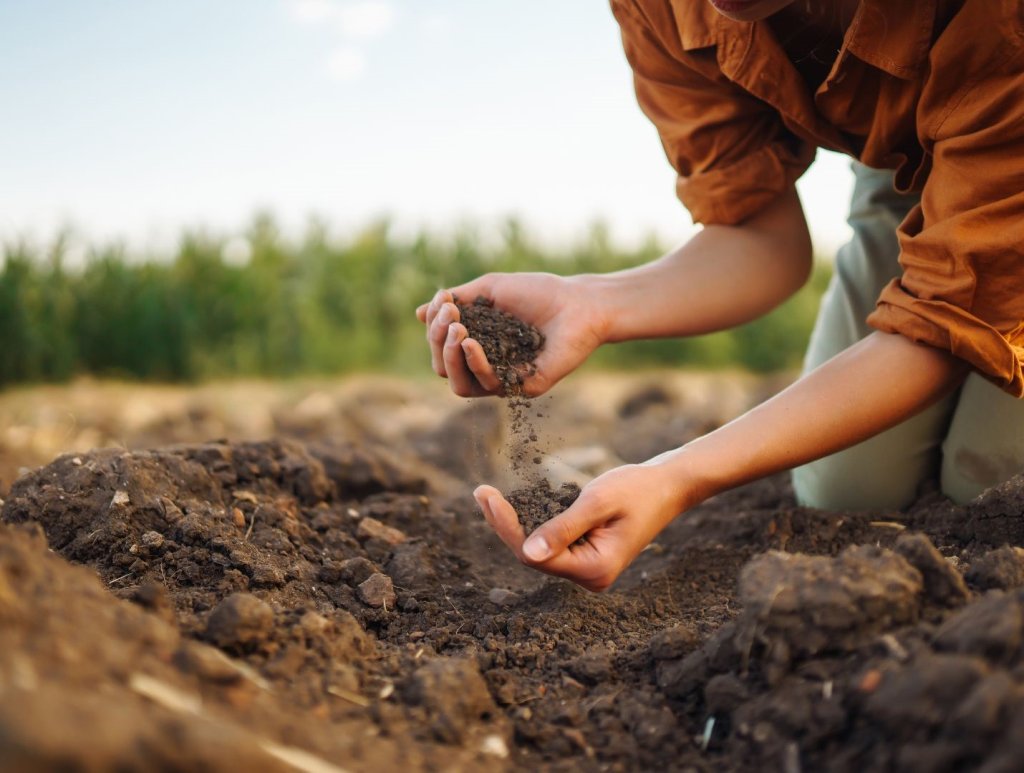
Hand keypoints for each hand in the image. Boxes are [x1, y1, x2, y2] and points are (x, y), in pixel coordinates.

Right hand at [415, 272, 607, 396]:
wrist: (579, 303)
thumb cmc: (538, 293)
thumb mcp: (490, 289)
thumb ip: (456, 301)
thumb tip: (419, 313)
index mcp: (477, 343)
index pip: (441, 347)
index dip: (434, 327)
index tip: (445, 301)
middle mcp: (487, 365)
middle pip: (444, 368)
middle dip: (437, 341)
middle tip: (450, 317)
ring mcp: (504, 379)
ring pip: (459, 385)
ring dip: (449, 357)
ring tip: (457, 330)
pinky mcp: (522, 388)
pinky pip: (487, 385)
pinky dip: (474, 364)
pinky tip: (471, 343)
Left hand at [473, 461, 688, 591]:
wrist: (667, 486)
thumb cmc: (637, 489)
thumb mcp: (597, 502)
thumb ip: (563, 528)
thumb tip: (527, 553)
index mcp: (594, 570)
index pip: (535, 555)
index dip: (507, 527)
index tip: (487, 496)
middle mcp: (589, 577)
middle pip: (533, 555)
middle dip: (505, 524)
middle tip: (481, 492)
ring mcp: (587, 569)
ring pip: (538, 550)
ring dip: (515, 523)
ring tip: (488, 496)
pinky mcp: (585, 555)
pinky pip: (550, 543)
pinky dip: (532, 522)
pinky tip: (512, 505)